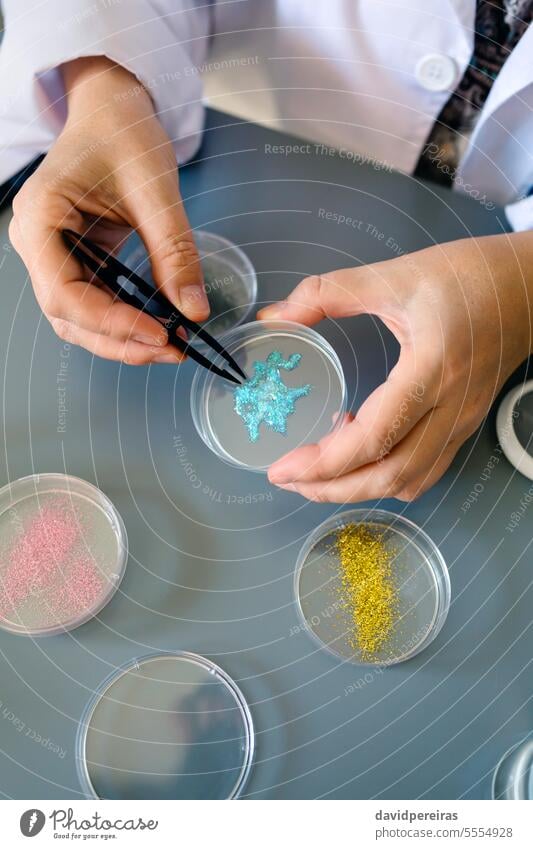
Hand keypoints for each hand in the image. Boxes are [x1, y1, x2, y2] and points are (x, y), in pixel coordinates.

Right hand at [9, 56, 208, 363]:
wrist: (113, 110)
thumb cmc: (122, 132)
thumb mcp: (156, 189)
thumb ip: (174, 251)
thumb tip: (193, 310)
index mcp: (40, 218)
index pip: (64, 293)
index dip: (111, 323)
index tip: (159, 333)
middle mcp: (37, 244)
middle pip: (70, 316)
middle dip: (122, 340)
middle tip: (173, 349)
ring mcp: (53, 256)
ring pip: (81, 320)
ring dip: (124, 340)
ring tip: (172, 345)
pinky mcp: (76, 262)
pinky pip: (96, 304)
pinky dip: (126, 322)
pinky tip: (160, 326)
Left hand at [259, 234, 532, 502]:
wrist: (531, 285)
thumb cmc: (468, 276)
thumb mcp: (394, 275)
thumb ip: (327, 292)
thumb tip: (275, 314)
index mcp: (432, 369)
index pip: (373, 437)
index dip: (323, 462)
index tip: (281, 468)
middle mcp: (452, 408)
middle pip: (390, 475)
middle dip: (333, 489)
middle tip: (288, 478)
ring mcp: (463, 421)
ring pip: (409, 480)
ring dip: (359, 488)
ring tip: (318, 471)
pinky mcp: (465, 424)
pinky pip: (425, 469)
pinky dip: (387, 475)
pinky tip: (361, 449)